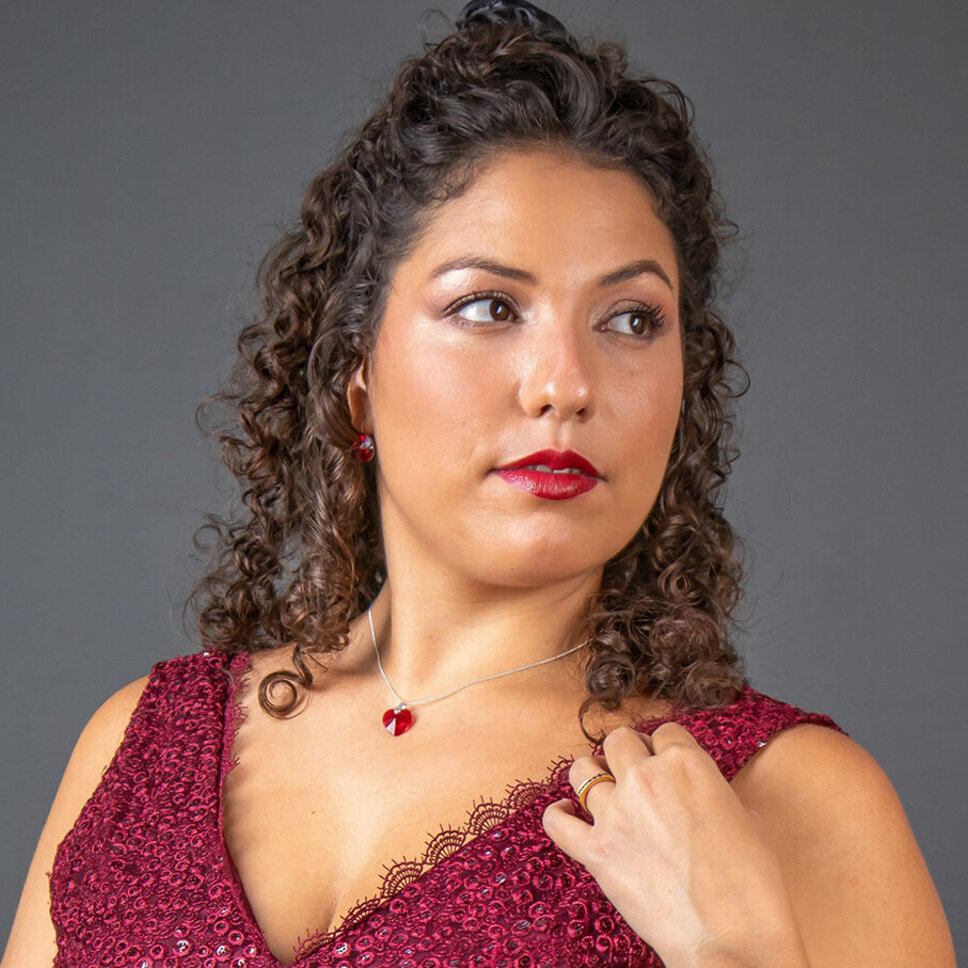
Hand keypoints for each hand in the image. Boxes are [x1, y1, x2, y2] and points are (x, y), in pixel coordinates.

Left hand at [541, 723, 808, 967]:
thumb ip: (714, 795)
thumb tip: (704, 800)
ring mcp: (615, 812)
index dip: (665, 747)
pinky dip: (559, 816)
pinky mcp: (595, 850)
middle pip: (619, 741)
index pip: (664, 731)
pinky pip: (557, 822)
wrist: (732, 940)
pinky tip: (568, 815)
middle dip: (627, 753)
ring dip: (591, 775)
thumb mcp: (746, 820)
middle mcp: (645, 777)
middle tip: (634, 774)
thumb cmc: (751, 886)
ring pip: (582, 769)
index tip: (664, 760)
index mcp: (686, 763)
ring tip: (601, 789)